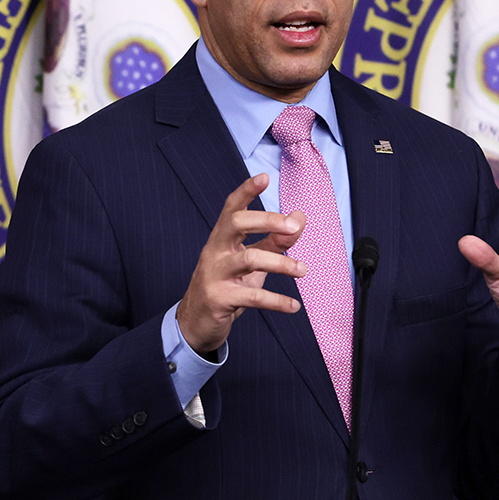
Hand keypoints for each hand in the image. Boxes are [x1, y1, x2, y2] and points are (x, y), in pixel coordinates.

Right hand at [175, 174, 307, 354]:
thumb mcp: (251, 261)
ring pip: (249, 259)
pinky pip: (252, 296)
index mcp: (222, 238)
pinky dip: (277, 301)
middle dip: (267, 220)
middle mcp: (214, 251)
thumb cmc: (226, 285)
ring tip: (302, 270)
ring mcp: (215, 274)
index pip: (232, 208)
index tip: (264, 177)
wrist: (196, 322)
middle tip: (294, 227)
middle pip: (237, 224)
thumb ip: (275, 239)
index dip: (246, 191)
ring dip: (281, 263)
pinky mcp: (219, 299)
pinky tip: (294, 306)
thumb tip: (299, 218)